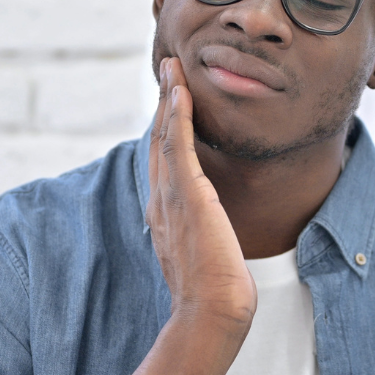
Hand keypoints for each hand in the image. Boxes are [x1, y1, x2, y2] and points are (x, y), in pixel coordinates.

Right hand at [129, 57, 255, 374]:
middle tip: (168, 69)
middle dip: (163, 101)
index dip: (166, 124)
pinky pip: (177, 143)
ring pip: (164, 133)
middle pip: (159, 138)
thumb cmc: (216, 287)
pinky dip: (176, 114)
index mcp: (165, 210)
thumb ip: (203, 229)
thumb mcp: (205, 249)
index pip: (163, 157)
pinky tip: (179, 90)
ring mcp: (171, 193)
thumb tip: (212, 225)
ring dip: (168, 96)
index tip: (172, 98)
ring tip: (172, 66)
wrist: (212, 308)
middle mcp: (161, 198)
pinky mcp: (186, 192)